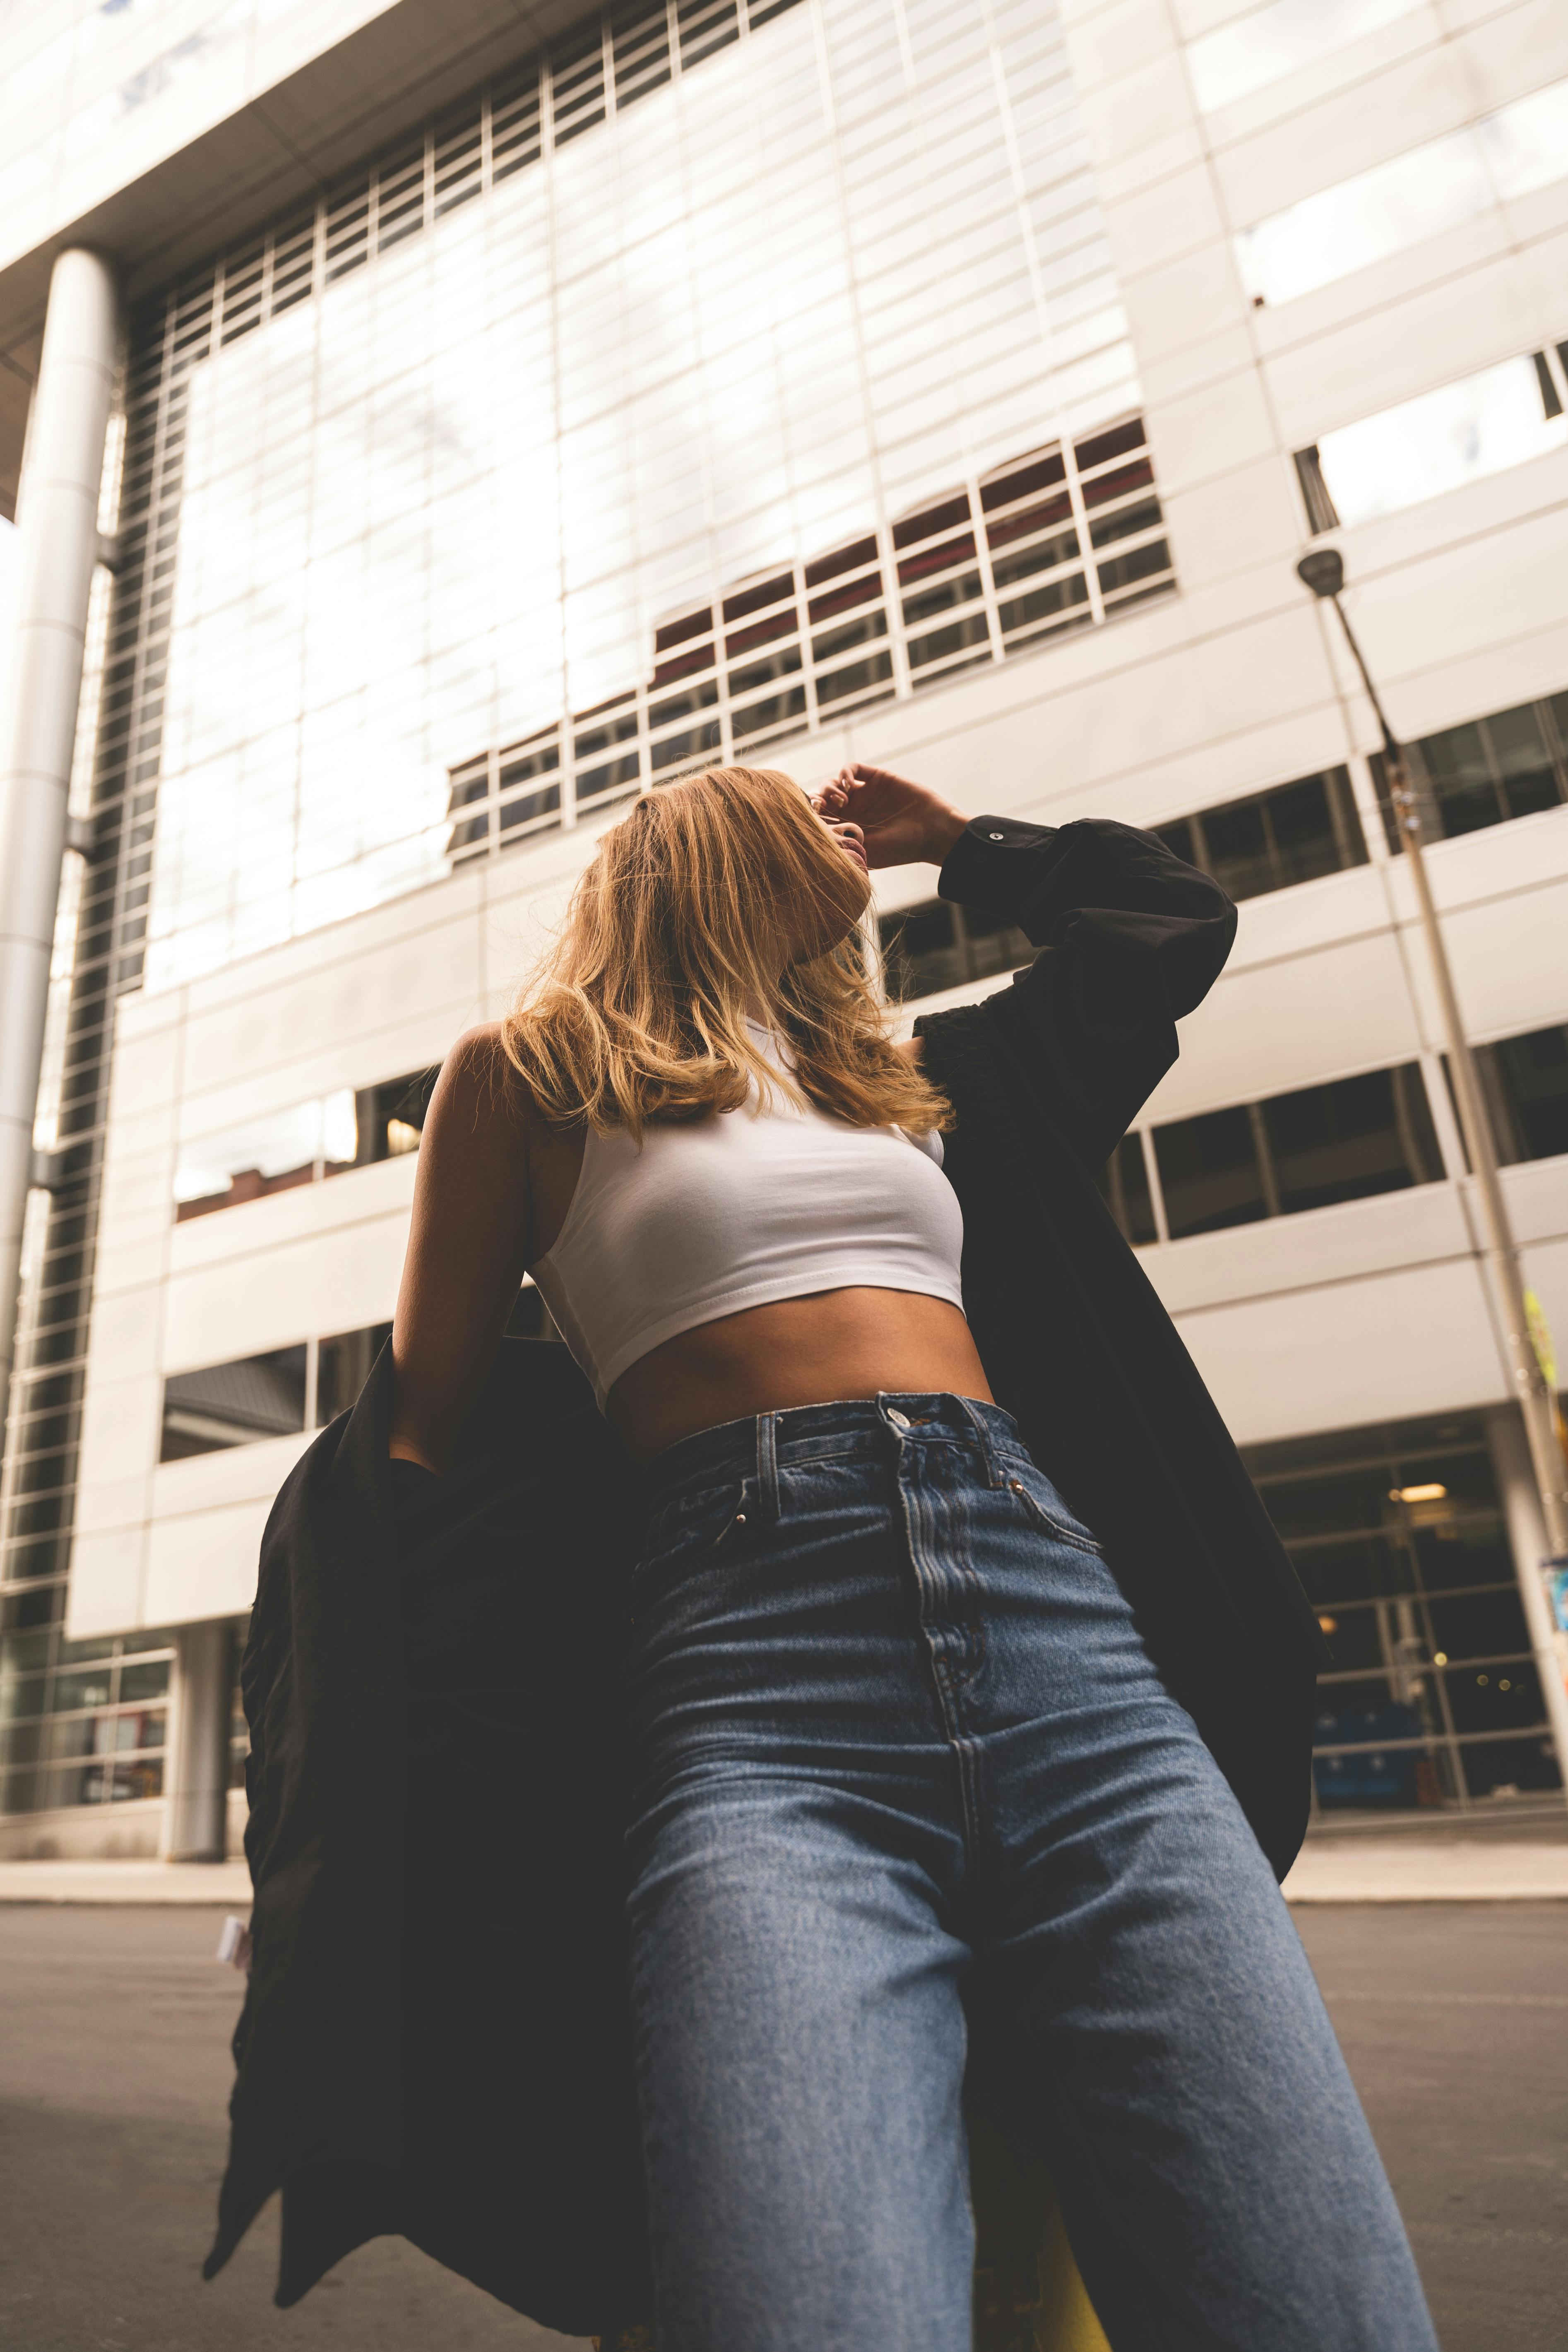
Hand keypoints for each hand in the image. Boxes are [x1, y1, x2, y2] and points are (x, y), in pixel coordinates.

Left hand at [810, 763, 966, 869]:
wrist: (932, 832)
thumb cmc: (901, 849)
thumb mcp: (867, 852)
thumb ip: (842, 842)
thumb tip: (813, 835)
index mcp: (848, 830)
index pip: (820, 818)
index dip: (810, 815)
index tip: (811, 818)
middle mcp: (854, 811)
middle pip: (823, 798)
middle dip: (817, 800)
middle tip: (822, 806)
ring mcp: (864, 793)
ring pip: (833, 782)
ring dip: (829, 787)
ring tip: (841, 799)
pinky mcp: (877, 777)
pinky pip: (852, 768)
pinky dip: (844, 772)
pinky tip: (847, 784)